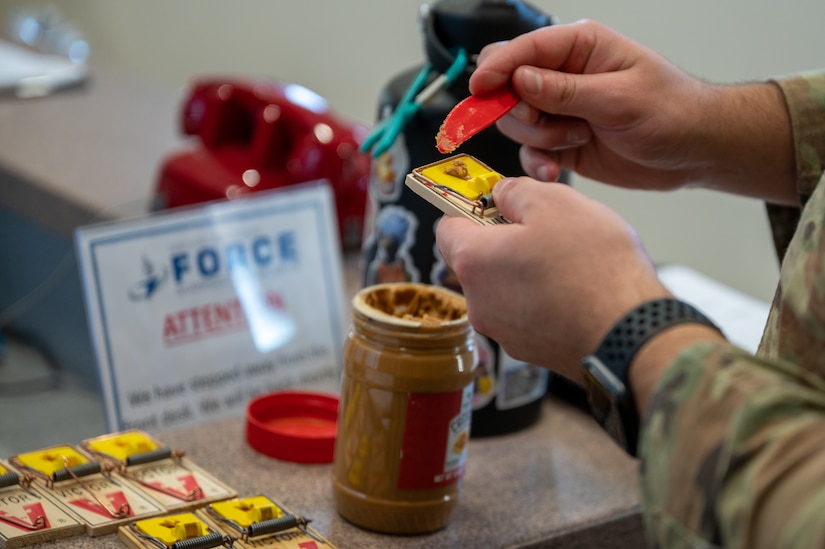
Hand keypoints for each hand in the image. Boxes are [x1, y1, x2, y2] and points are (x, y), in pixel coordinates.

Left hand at [436, 176, 670, 381]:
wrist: (630, 333)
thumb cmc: (594, 270)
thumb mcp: (554, 202)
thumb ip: (516, 191)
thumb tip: (504, 194)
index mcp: (473, 262)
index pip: (447, 226)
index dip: (469, 207)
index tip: (492, 200)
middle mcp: (479, 302)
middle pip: (477, 258)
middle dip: (503, 239)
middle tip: (542, 227)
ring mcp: (503, 330)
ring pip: (504, 286)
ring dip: (525, 269)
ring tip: (567, 260)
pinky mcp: (530, 349)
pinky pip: (526, 312)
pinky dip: (542, 298)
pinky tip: (573, 289)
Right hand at [470, 20, 795, 204]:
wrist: (693, 150)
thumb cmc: (671, 111)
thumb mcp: (619, 98)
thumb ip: (565, 90)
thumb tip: (519, 80)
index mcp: (579, 47)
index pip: (521, 50)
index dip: (495, 69)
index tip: (479, 91)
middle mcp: (562, 76)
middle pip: (506, 87)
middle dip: (518, 111)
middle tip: (543, 125)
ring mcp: (559, 111)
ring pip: (516, 123)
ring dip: (539, 139)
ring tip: (577, 140)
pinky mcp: (561, 143)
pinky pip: (530, 153)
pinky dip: (538, 164)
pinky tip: (556, 170)